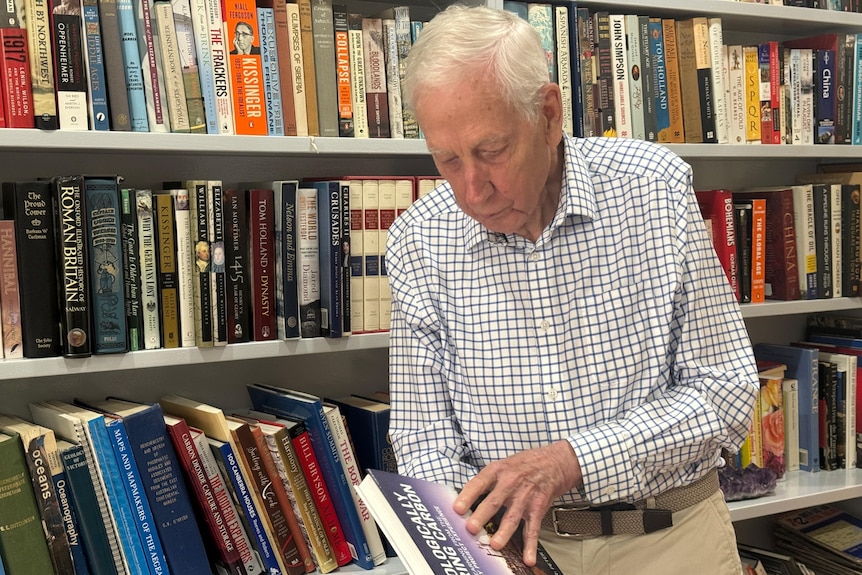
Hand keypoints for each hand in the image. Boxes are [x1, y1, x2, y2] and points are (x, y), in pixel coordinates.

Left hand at [453, 440, 581, 565]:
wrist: (553, 462)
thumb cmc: (523, 464)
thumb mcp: (501, 465)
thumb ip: (485, 482)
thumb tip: (463, 500)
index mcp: (497, 471)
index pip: (479, 483)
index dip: (467, 496)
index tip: (457, 508)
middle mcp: (510, 483)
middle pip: (494, 501)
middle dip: (482, 516)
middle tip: (471, 528)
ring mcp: (524, 496)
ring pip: (512, 517)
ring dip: (503, 532)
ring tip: (495, 544)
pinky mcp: (537, 508)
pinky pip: (532, 528)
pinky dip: (530, 545)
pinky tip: (527, 557)